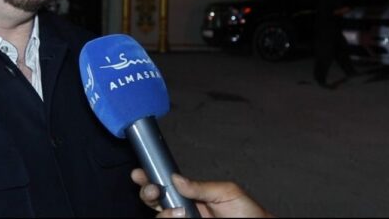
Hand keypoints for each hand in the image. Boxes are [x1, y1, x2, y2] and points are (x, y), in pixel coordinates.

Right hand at [131, 168, 271, 217]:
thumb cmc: (248, 213)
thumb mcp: (227, 192)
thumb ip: (201, 186)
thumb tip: (176, 178)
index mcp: (190, 195)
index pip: (164, 185)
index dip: (149, 178)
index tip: (140, 173)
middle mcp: (183, 209)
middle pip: (153, 201)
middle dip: (147, 193)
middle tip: (154, 191)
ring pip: (159, 217)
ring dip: (163, 213)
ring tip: (179, 212)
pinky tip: (179, 218)